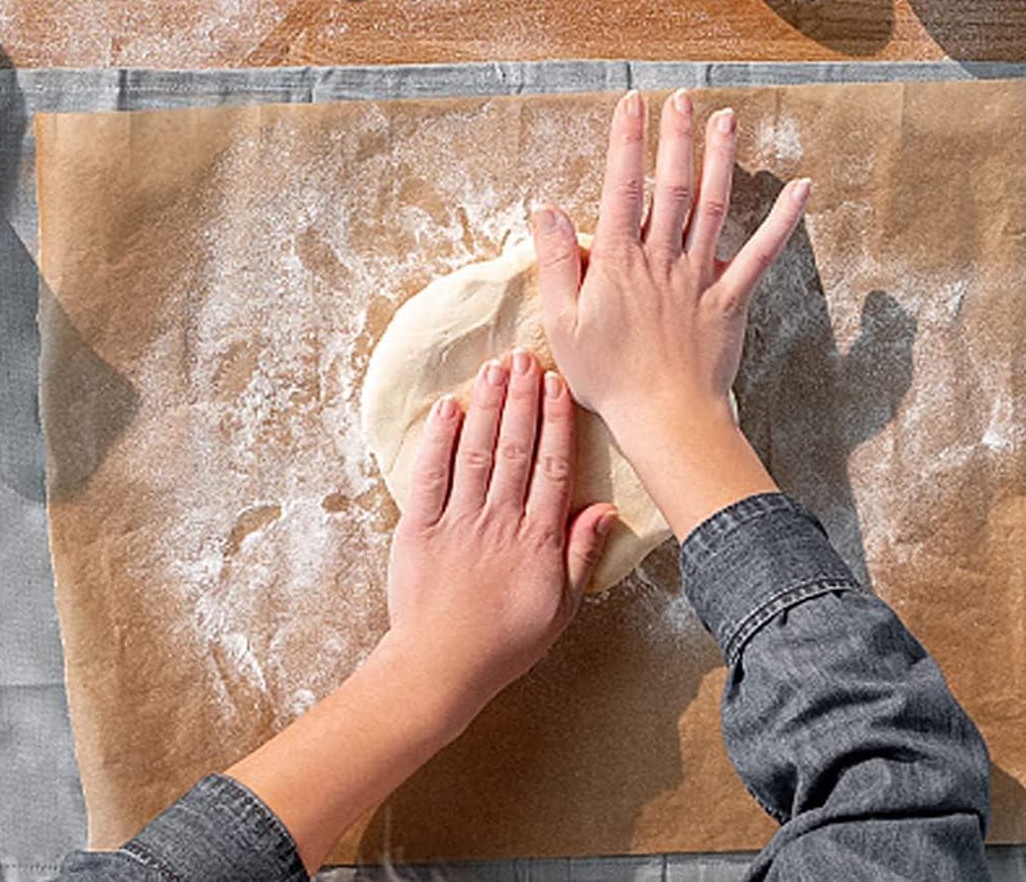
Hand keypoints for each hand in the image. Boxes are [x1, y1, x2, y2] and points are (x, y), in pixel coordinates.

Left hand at [383, 349, 615, 730]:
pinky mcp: (418, 527)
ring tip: (495, 368)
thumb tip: (606, 507)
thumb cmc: (504, 642)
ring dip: (487, 407)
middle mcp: (500, 523)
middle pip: (516, 449)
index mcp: (537, 541)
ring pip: (477, 453)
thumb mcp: (560, 607)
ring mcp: (458, 522)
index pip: (553, 467)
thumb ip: (581, 554)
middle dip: (521, 399)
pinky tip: (449, 407)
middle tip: (525, 358)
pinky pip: (430, 475)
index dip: (555, 422)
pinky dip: (438, 439)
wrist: (440, 669)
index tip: (557, 385)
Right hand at [530, 90, 809, 539]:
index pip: (622, 187)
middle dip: (676, 137)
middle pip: (673, 186)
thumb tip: (545, 210)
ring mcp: (700, 277)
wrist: (664, 420)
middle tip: (682, 97)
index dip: (627, 142)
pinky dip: (783, 220)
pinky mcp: (731, 299)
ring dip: (722, 159)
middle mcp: (662, 259)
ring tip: (727, 119)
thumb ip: (558, 262)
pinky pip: (762, 254)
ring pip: (714, 207)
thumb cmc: (607, 376)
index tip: (632, 103)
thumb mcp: (563, 321)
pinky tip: (801, 188)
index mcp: (618, 261)